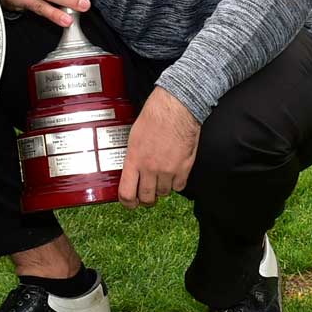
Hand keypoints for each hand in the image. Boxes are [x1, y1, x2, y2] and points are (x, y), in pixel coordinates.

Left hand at [118, 88, 199, 208]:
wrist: (176, 108)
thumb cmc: (155, 116)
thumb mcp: (134, 137)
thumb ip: (133, 157)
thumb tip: (132, 171)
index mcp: (134, 159)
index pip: (126, 193)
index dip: (127, 202)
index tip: (130, 203)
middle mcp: (150, 168)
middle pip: (147, 198)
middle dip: (146, 199)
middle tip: (147, 196)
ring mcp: (168, 169)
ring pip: (163, 193)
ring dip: (162, 188)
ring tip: (161, 178)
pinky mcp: (184, 168)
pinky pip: (179, 187)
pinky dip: (176, 183)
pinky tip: (174, 174)